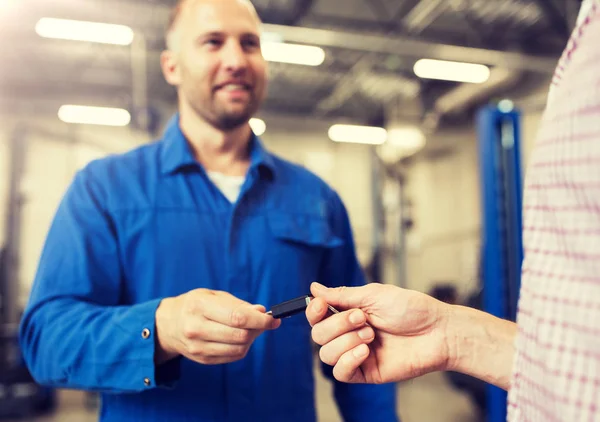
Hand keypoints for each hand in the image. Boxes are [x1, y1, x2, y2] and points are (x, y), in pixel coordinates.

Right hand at [155, 289, 280, 364]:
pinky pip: (232, 357)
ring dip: (251, 339)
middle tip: (263, 322)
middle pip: (239, 335)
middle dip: (258, 329)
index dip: (259, 320)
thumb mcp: (213, 296)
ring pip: (238, 349)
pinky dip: (242, 347)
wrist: (168, 324)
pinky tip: (238, 338)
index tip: (273, 320)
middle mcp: (196, 328)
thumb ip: (238, 304)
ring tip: (250, 329)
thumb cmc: (195, 305)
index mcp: (199, 306)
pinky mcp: (202, 359)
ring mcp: (197, 346)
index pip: (236, 317)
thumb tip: (261, 311)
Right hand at [306, 282, 451, 383]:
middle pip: (318, 335)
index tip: (322, 305)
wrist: (437, 332)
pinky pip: (340, 373)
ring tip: (371, 335)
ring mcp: (356, 353)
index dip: (314, 311)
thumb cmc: (412, 309)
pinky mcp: (365, 372)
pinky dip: (348, 360)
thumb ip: (342, 295)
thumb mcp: (373, 295)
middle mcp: (349, 333)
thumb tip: (314, 288)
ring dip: (346, 341)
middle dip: (337, 324)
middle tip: (362, 318)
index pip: (317, 316)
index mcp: (349, 312)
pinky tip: (365, 351)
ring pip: (326, 354)